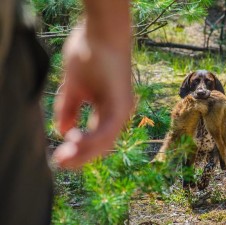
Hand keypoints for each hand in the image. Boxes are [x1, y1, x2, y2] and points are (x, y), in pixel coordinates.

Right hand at [53, 24, 134, 168]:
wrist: (103, 33)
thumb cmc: (89, 55)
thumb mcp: (73, 88)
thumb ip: (68, 110)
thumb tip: (62, 132)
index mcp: (108, 109)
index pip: (95, 137)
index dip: (78, 149)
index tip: (60, 156)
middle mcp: (118, 112)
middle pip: (102, 144)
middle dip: (81, 155)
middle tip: (60, 163)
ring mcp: (121, 108)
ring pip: (106, 140)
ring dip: (85, 151)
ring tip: (64, 158)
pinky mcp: (121, 103)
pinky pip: (107, 128)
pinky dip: (92, 138)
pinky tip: (74, 141)